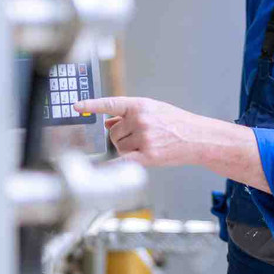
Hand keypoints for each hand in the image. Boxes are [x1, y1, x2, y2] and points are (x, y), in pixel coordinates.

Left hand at [74, 96, 195, 166]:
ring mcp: (144, 137)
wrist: (198, 137)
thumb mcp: (154, 111)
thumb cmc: (177, 123)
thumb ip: (129, 114)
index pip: (110, 104)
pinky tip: (103, 169)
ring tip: (146, 145)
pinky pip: (123, 161)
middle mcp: (140, 119)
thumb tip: (107, 121)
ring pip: (118, 147)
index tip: (76, 107)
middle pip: (112, 133)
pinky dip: (113, 166)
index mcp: (140, 105)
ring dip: (126, 149)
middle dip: (120, 137)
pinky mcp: (148, 155)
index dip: (91, 105)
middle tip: (138, 137)